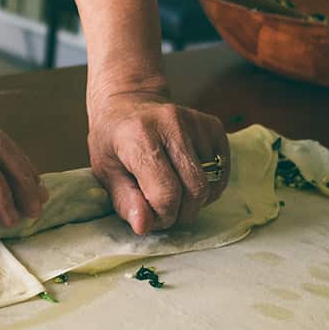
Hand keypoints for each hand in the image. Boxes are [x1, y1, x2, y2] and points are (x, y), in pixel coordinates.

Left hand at [87, 87, 229, 235]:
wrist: (128, 103)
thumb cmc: (112, 141)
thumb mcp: (106, 172)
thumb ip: (126, 201)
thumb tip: (144, 227)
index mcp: (138, 136)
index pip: (166, 193)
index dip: (162, 216)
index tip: (151, 216)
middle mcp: (171, 123)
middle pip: (195, 190)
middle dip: (182, 213)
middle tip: (164, 210)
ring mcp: (196, 122)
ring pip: (211, 184)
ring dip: (195, 201)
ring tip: (174, 192)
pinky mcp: (213, 125)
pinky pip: (222, 171)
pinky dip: (208, 185)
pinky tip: (186, 178)